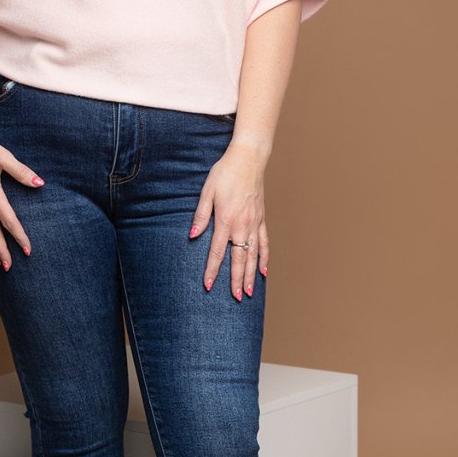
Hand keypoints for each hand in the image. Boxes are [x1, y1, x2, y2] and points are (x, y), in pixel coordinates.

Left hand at [188, 142, 268, 298]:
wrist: (249, 159)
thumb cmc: (225, 173)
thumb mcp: (207, 191)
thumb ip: (201, 215)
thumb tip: (193, 236)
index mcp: (226, 220)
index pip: (217, 252)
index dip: (212, 270)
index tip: (208, 285)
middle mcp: (242, 226)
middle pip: (239, 259)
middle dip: (236, 280)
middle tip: (235, 297)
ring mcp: (254, 223)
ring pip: (253, 255)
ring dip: (251, 275)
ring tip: (249, 292)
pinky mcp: (262, 219)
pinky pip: (264, 243)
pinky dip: (264, 258)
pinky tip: (263, 271)